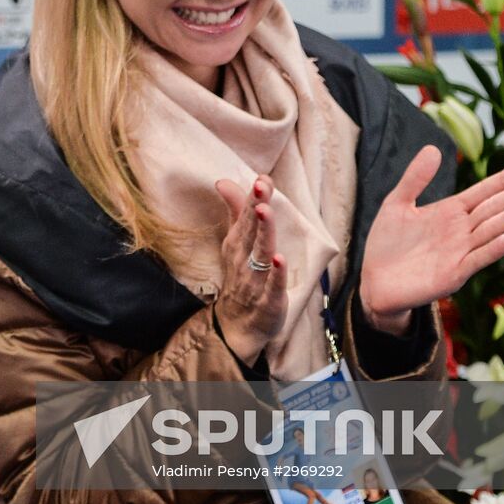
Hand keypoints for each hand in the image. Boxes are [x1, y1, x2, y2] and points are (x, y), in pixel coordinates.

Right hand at [213, 175, 287, 366]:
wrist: (236, 325)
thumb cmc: (241, 278)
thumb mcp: (236, 244)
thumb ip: (236, 212)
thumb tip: (224, 181)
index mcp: (237, 244)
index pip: (245, 217)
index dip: (253, 198)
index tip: (261, 178)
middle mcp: (243, 260)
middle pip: (250, 231)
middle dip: (256, 208)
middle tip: (260, 186)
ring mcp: (255, 281)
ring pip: (261, 255)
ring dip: (263, 234)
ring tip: (265, 211)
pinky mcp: (269, 301)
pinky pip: (273, 286)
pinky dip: (276, 274)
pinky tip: (280, 259)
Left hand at [360, 147, 503, 333]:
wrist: (374, 281)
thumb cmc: (387, 243)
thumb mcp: (397, 204)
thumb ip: (415, 178)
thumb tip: (432, 148)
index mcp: (450, 212)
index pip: (483, 193)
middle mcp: (461, 231)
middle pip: (494, 209)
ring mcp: (460, 252)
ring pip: (491, 231)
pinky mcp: (454, 274)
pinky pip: (477, 259)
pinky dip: (493, 249)